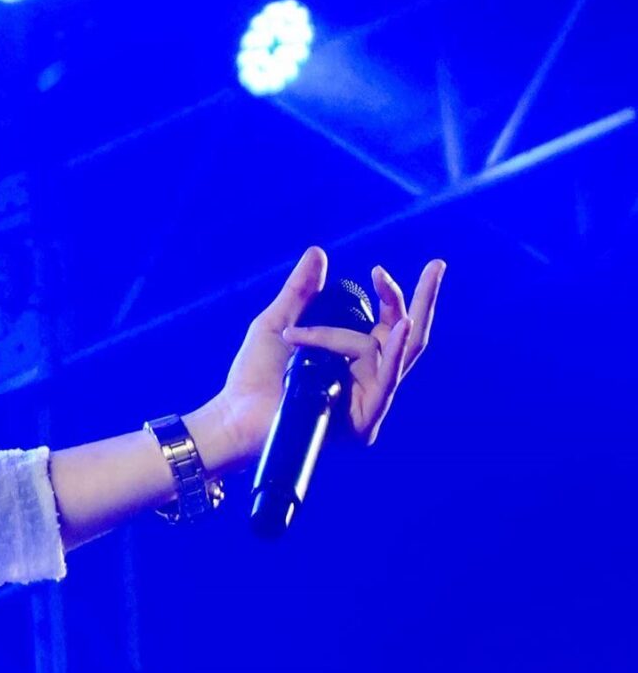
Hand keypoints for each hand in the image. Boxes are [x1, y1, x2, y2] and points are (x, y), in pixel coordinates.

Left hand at [192, 246, 445, 468]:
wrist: (236, 416)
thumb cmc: (254, 376)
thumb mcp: (278, 323)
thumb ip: (301, 292)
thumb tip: (319, 253)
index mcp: (354, 360)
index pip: (388, 324)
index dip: (392, 296)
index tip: (377, 271)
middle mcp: (369, 379)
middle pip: (411, 337)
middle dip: (425, 299)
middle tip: (437, 266)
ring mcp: (370, 400)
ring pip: (381, 350)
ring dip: (338, 338)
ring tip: (296, 342)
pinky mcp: (366, 419)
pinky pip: (388, 379)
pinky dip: (396, 351)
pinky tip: (403, 326)